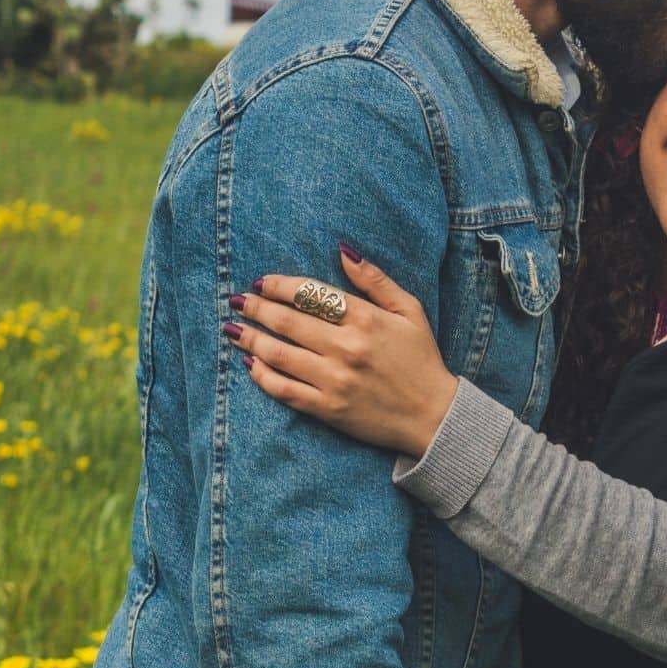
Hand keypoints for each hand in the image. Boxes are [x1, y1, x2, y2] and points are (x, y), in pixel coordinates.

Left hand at [226, 250, 459, 456]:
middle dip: (256, 308)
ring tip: (232, 329)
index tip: (261, 282)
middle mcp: (346, 348)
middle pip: (287, 322)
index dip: (279, 286)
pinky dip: (262, 376)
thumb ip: (375, 280)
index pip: (310, 294)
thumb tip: (342, 251)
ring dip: (249, 338)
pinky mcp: (328, 408)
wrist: (434, 416)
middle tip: (236, 301)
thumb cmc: (422, 359)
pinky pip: (284, 390)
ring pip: (279, 354)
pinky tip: (250, 363)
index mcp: (366, 319)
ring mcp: (334, 380)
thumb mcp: (409, 310)